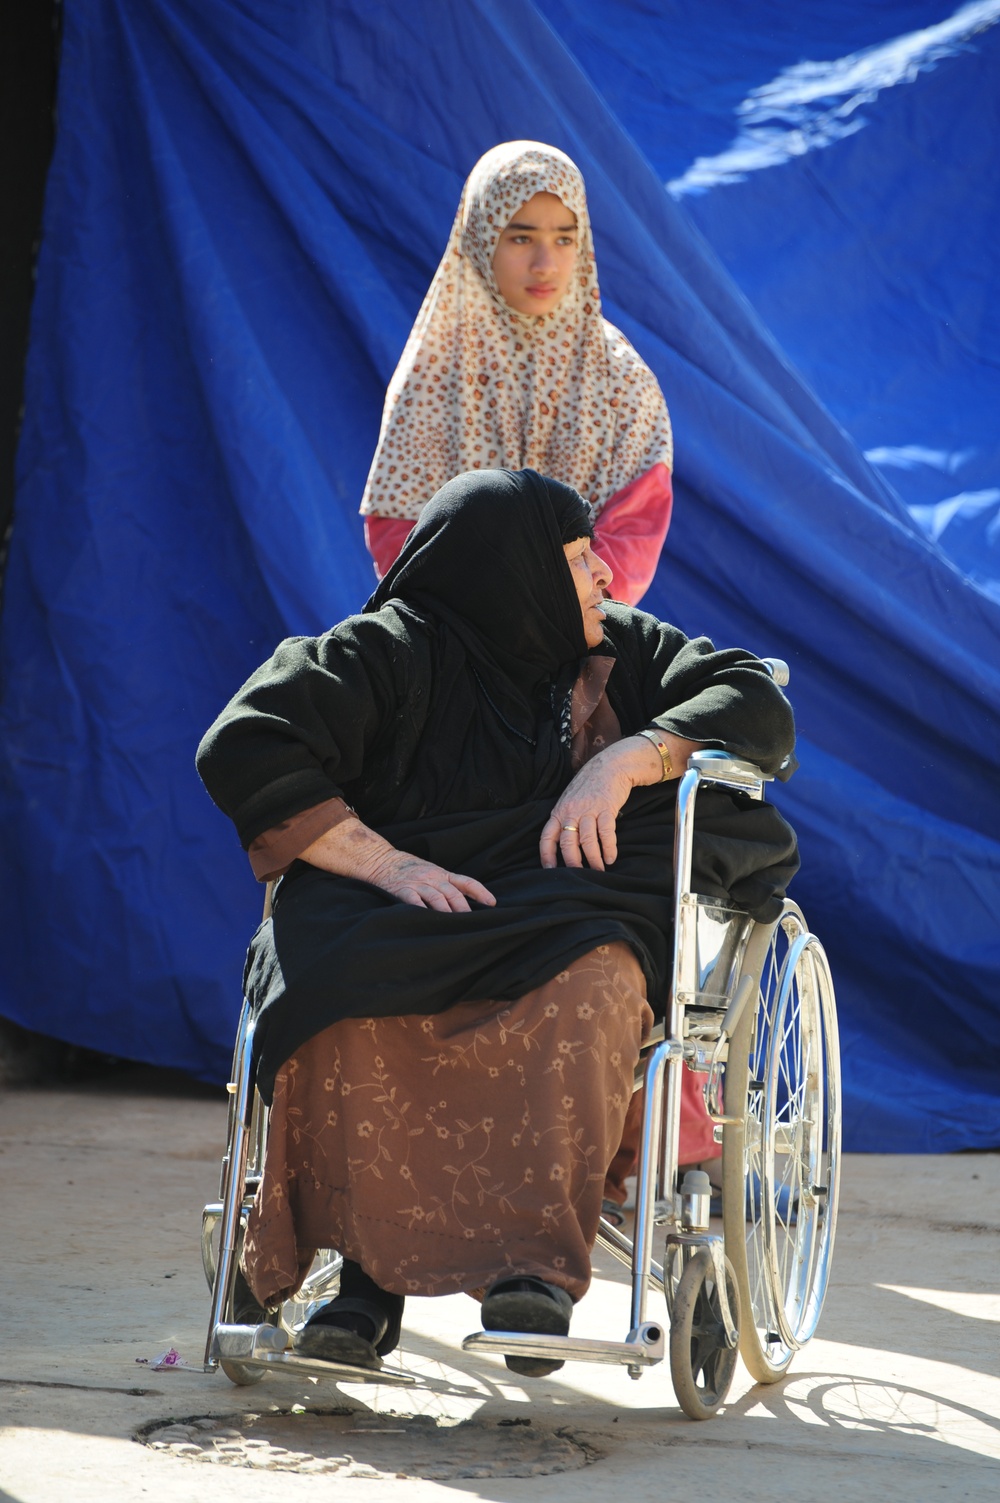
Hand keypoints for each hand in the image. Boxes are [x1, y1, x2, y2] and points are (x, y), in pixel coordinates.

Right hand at [300, 818, 495, 912]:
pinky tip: (428, 922)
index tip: (493, 904)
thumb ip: (447, 884)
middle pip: (454, 894)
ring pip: (438, 899)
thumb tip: (466, 901)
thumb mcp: (431, 871)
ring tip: (455, 927)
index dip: (481, 892)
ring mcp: (417, 884)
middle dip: (464, 910)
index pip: (466, 882)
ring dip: (448, 914)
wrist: (380, 860)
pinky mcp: (402, 891)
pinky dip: (422, 912)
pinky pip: (414, 902)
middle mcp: (433, 878)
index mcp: (442, 873)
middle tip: (473, 925)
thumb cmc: (408, 869)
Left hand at [540, 732, 703, 870]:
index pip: (547, 837)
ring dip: (593, 860)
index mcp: (559, 811)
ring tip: (598, 871)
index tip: (550, 870)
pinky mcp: (606, 808)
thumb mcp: (570, 800)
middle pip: (567, 843)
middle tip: (580, 877)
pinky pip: (606, 833)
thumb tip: (566, 846)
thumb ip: (565, 819)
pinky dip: (608, 848)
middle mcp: (571, 811)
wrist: (610, 765)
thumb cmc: (589, 785)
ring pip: (587, 841)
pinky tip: (610, 858)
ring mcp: (589, 809)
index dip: (547, 855)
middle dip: (573, 864)